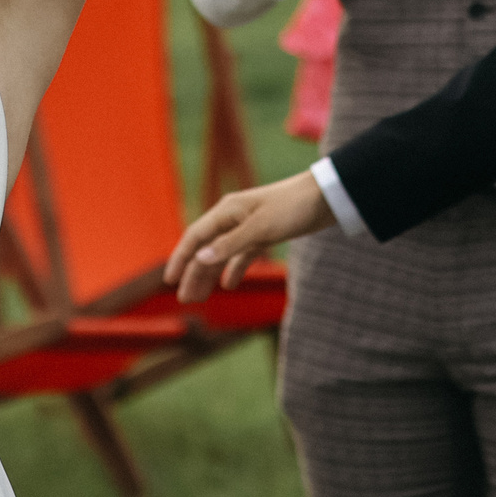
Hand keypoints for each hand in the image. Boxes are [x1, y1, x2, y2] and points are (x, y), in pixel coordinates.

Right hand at [165, 172, 334, 302]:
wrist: (326, 197)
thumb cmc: (293, 208)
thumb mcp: (261, 228)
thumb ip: (230, 245)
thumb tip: (200, 258)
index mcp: (227, 212)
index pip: (195, 237)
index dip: (180, 259)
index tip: (170, 281)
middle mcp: (233, 218)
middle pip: (206, 249)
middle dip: (193, 273)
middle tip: (185, 299)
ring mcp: (248, 226)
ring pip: (222, 254)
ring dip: (210, 274)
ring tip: (201, 297)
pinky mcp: (264, 234)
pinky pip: (241, 254)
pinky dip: (234, 269)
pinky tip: (229, 284)